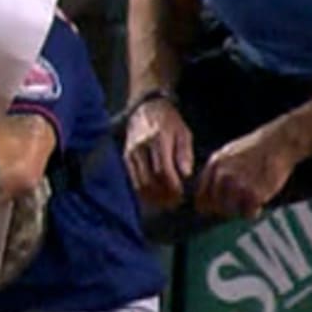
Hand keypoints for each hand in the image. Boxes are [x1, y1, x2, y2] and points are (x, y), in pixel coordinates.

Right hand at [121, 95, 194, 209]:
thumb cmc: (169, 122)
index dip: (172, 186)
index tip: (181, 194)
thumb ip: (184, 154)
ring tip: (164, 202)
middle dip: (162, 195)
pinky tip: (153, 195)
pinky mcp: (126, 157)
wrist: (146, 108)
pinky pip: (132, 179)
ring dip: (152, 196)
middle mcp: (141, 147)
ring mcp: (131, 153)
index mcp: (158, 140)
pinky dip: (142, 191)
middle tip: (173, 203)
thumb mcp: (183, 133)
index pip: (163, 170)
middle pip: (149, 180)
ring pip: (139, 182)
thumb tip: (185, 175)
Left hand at [194, 119, 306, 222]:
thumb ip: (218, 172)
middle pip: (216, 207)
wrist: (280, 142)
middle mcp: (222, 175)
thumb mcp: (229, 154)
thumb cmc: (257, 149)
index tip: (217, 210)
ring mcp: (237, 185)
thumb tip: (209, 196)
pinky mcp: (253, 193)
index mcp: (214, 165)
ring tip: (251, 201)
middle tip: (240, 204)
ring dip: (240, 210)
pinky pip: (248, 214)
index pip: (201, 197)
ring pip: (230, 212)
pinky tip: (260, 202)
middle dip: (227, 209)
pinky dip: (254, 212)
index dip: (209, 207)